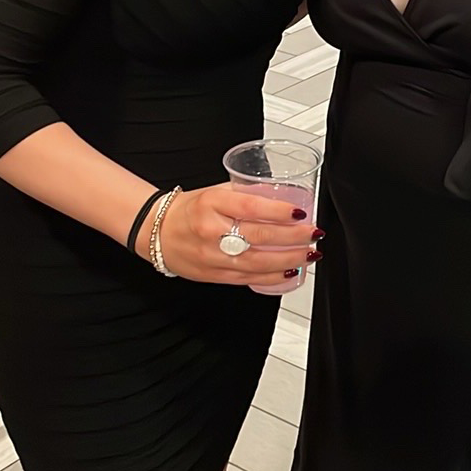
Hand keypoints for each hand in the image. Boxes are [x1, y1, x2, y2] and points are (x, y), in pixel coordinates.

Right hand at [140, 184, 319, 288]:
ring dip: (288, 260)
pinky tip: (290, 272)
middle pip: (258, 236)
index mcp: (212, 203)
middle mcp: (211, 230)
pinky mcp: (214, 275)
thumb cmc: (189, 210)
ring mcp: (212, 256)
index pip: (250, 207)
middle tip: (313, 234)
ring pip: (256, 261)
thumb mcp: (215, 192)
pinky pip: (248, 278)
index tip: (301, 213)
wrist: (157, 232)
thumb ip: (246, 194)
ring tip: (309, 254)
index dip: (278, 212)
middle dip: (292, 238)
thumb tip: (283, 197)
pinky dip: (273, 277)